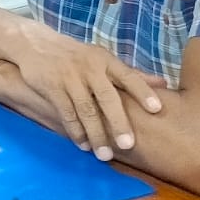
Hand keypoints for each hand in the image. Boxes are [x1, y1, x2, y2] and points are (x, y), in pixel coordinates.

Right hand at [10, 26, 162, 158]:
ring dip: (95, 134)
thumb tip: (163, 83)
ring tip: (104, 155)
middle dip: (118, 122)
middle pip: (107, 97)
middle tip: (127, 145)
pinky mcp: (52, 87)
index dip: (143, 92)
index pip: (128, 76)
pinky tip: (83, 145)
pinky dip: (75, 131)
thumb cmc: (77, 55)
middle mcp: (89, 68)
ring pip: (85, 110)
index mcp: (105, 60)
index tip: (157, 109)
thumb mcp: (103, 58)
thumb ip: (131, 73)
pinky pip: (66, 113)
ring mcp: (69, 77)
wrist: (35, 44)